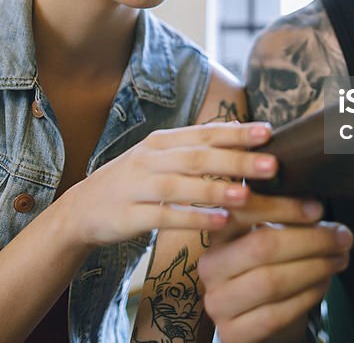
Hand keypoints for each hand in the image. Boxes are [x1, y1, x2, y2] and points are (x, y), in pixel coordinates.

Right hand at [59, 122, 276, 247]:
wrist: (80, 210)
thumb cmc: (132, 182)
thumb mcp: (159, 157)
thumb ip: (195, 146)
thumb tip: (239, 130)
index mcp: (161, 142)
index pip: (203, 133)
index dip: (236, 132)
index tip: (269, 132)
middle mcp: (150, 159)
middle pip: (197, 156)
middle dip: (236, 159)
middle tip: (272, 164)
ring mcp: (137, 187)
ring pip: (181, 185)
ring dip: (215, 190)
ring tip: (247, 195)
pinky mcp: (129, 215)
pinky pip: (165, 216)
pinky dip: (194, 218)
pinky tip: (219, 223)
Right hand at [199, 195, 352, 342]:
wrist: (254, 316)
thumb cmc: (266, 267)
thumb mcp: (270, 237)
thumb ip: (288, 220)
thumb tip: (317, 209)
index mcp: (217, 232)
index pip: (243, 212)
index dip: (282, 207)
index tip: (318, 208)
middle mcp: (210, 266)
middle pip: (261, 247)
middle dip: (310, 240)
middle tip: (342, 237)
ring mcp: (218, 302)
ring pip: (271, 282)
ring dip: (315, 268)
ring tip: (339, 259)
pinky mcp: (232, 333)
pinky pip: (275, 314)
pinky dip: (306, 297)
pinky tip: (324, 283)